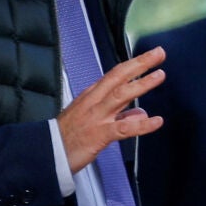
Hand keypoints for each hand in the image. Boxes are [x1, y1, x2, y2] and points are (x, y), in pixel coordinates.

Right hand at [58, 46, 166, 172]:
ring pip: (121, 96)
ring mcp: (97, 117)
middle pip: (119, 77)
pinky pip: (123, 128)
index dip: (134, 63)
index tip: (151, 55)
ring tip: (160, 75)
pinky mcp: (99, 135)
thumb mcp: (91, 118)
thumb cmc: (67, 136)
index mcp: (92, 96)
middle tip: (159, 53)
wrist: (45, 152)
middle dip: (139, 64)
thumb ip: (120, 114)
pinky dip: (141, 125)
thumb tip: (141, 113)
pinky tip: (156, 121)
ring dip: (141, 84)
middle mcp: (94, 102)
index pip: (116, 74)